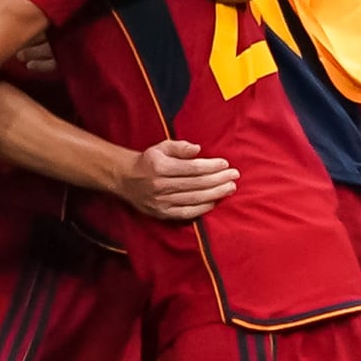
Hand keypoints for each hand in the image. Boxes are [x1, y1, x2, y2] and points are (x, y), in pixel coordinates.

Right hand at [116, 136, 237, 221]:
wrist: (125, 179)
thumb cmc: (148, 161)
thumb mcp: (161, 147)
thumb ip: (180, 146)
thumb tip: (198, 149)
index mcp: (160, 167)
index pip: (192, 168)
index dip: (211, 166)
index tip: (226, 164)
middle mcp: (160, 185)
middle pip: (196, 184)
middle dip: (218, 180)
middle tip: (234, 176)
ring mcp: (161, 202)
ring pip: (194, 199)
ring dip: (215, 194)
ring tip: (230, 188)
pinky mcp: (162, 214)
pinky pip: (186, 213)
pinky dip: (202, 208)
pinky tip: (215, 202)